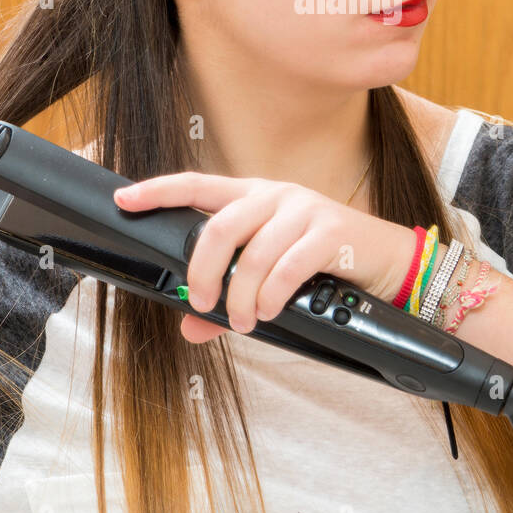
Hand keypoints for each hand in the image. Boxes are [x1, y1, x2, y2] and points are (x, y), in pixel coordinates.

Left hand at [113, 173, 416, 344]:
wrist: (388, 261)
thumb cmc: (324, 265)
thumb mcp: (271, 278)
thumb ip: (228, 299)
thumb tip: (189, 327)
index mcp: (254, 196)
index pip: (198, 185)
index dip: (159, 190)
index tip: (124, 198)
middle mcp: (275, 196)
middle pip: (220, 225)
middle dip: (202, 270)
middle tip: (200, 302)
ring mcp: (303, 210)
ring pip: (254, 253)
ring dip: (241, 295)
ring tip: (244, 320)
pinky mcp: (330, 231)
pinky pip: (289, 266)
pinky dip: (273, 295)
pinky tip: (271, 311)